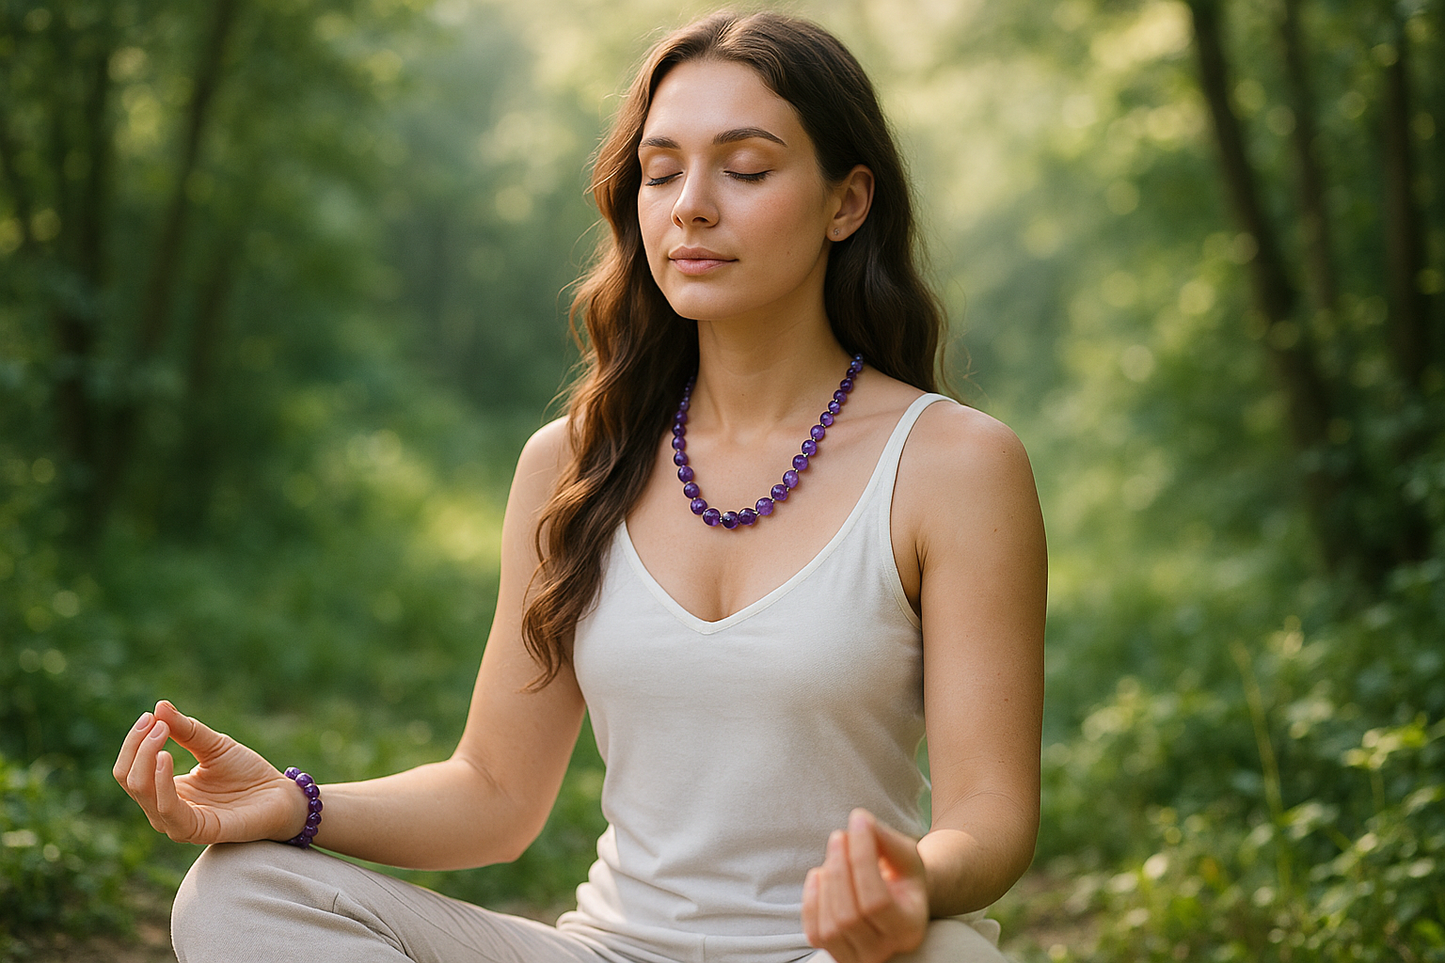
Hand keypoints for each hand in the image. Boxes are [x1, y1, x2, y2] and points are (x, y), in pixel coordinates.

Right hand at [113, 700, 307, 845]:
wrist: (280, 794)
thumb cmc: (246, 772)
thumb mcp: (213, 745)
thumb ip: (187, 730)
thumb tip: (158, 707)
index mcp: (165, 791)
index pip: (128, 769)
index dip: (134, 742)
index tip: (149, 716)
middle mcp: (164, 810)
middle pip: (129, 779)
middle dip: (137, 747)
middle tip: (156, 722)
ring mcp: (178, 823)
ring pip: (143, 792)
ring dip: (146, 758)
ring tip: (161, 731)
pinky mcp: (197, 830)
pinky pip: (168, 809)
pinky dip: (161, 782)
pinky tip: (165, 756)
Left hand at [802, 809, 930, 962]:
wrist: (897, 902)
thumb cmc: (901, 876)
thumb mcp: (906, 856)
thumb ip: (886, 839)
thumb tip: (859, 821)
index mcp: (909, 929)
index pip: (876, 900)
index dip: (862, 858)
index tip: (859, 821)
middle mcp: (884, 952)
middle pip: (849, 915)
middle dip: (839, 868)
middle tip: (839, 835)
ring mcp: (857, 959)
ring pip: (830, 926)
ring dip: (827, 881)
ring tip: (835, 853)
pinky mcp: (833, 953)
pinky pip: (814, 932)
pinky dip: (811, 900)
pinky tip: (820, 875)